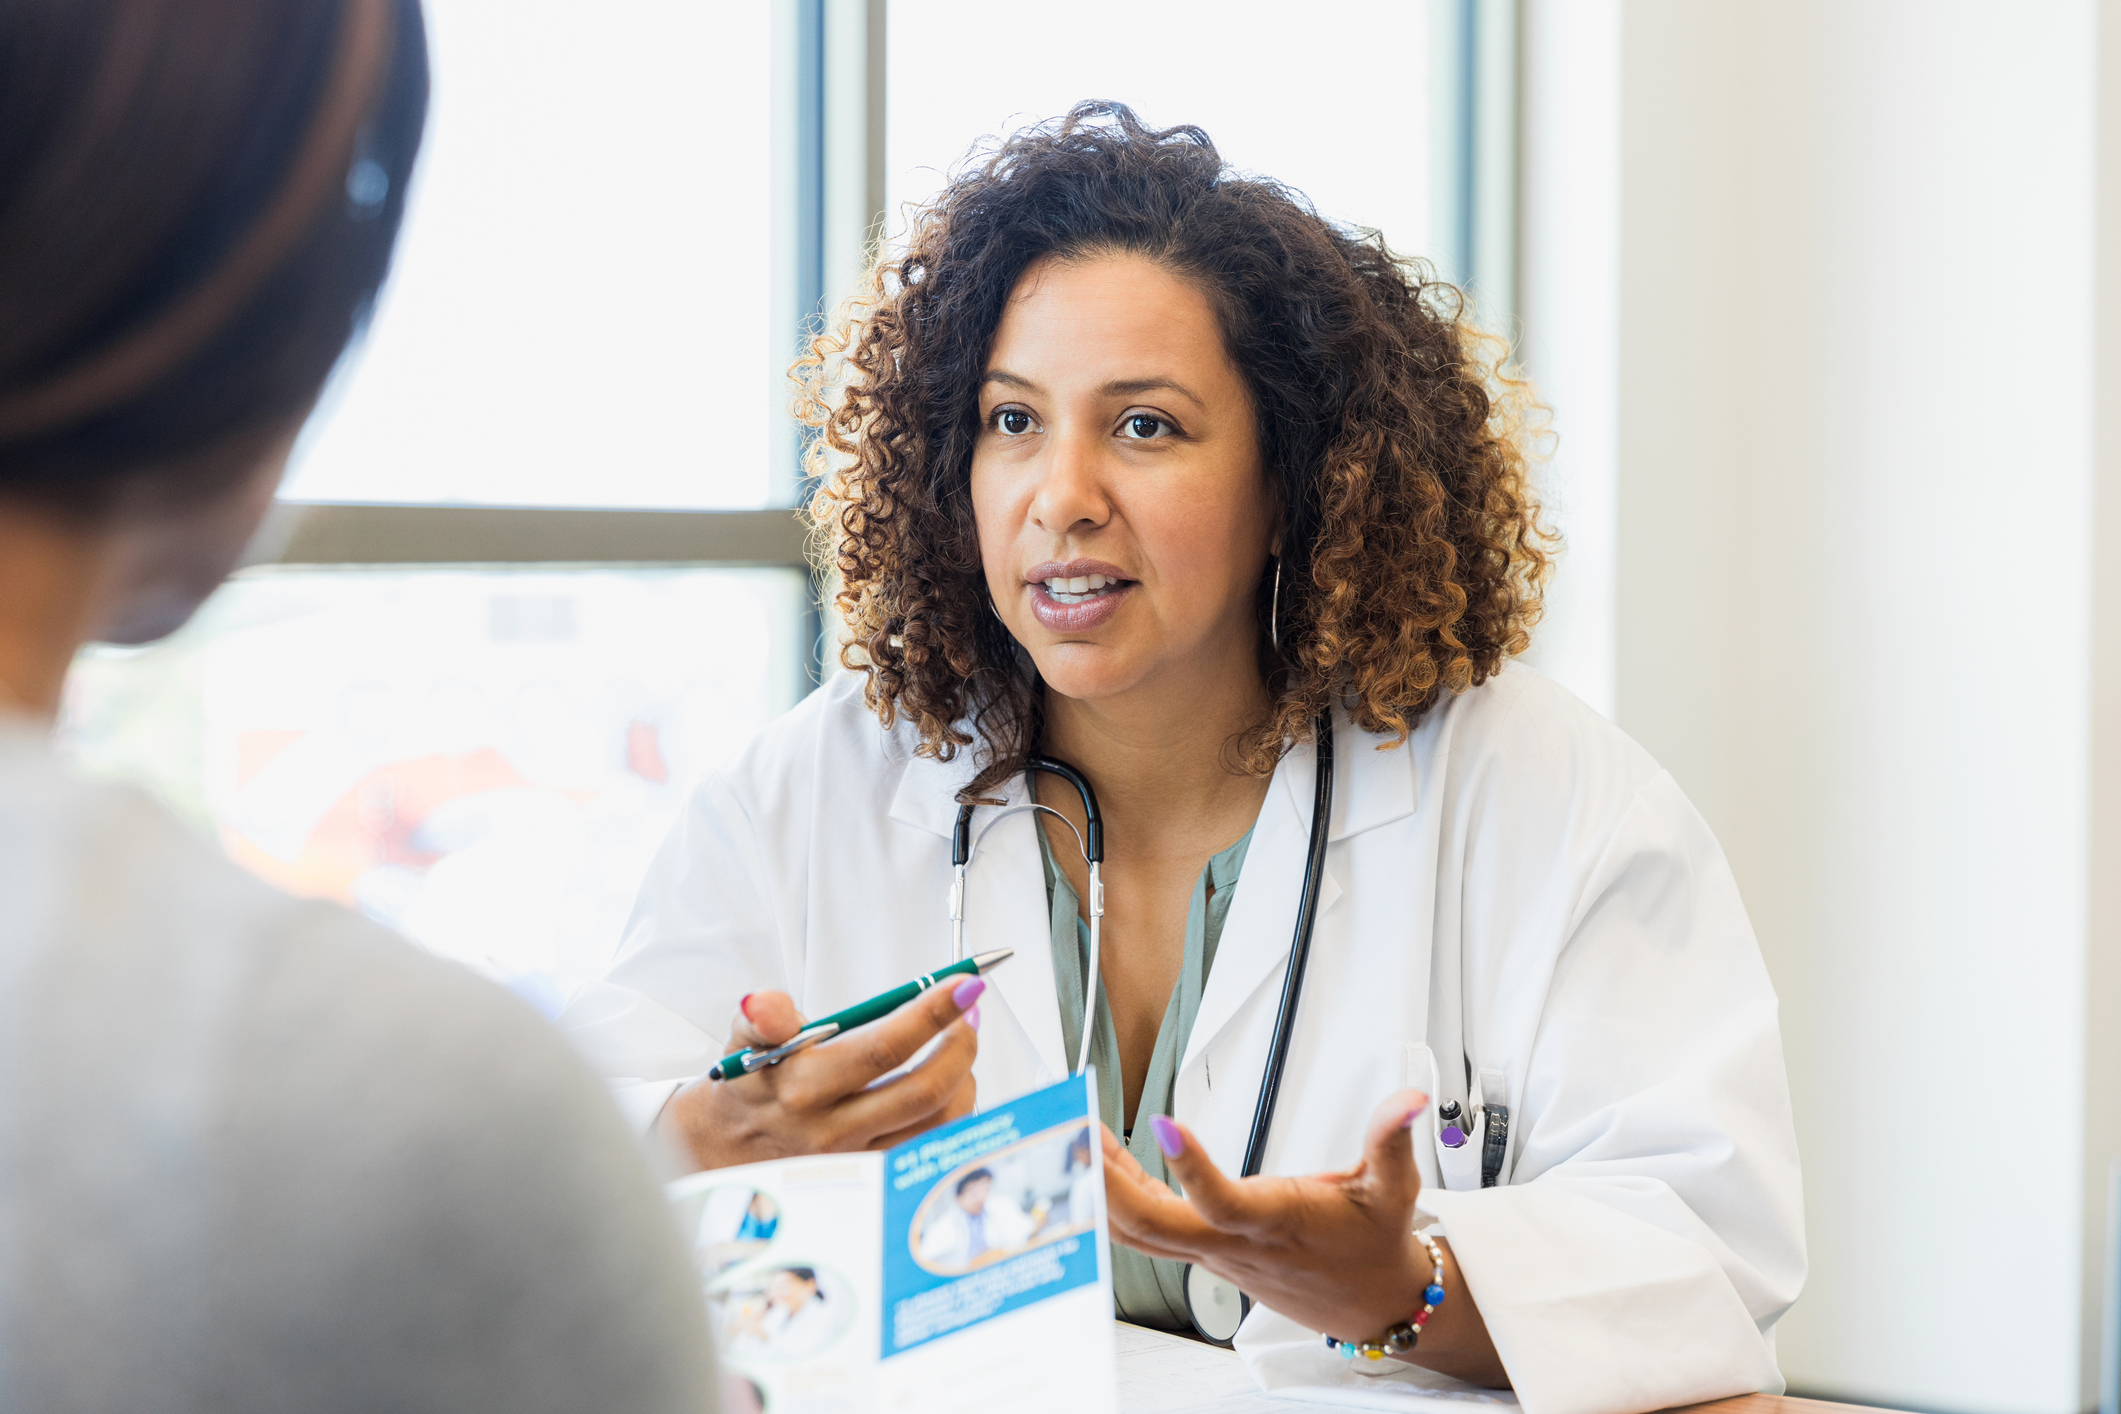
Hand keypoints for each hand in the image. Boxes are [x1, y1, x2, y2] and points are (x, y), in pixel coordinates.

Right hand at [655, 980, 981, 1171]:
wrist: (725, 1151)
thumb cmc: (750, 1087)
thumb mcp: (745, 1042)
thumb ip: (760, 1017)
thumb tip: (763, 1003)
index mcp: (804, 1087)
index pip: (884, 1048)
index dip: (931, 1014)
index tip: (964, 985)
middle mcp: (834, 1130)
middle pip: (924, 1091)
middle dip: (960, 1044)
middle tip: (967, 1010)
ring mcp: (858, 1160)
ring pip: (938, 1126)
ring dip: (964, 1079)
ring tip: (958, 1045)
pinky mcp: (873, 1180)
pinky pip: (932, 1150)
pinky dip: (954, 1113)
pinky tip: (952, 1085)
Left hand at [1101, 1087, 1506, 1388]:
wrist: (1372, 1303)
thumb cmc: (1373, 1245)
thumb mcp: (1392, 1189)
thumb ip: (1391, 1139)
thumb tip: (1407, 1099)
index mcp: (1276, 1223)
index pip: (1224, 1204)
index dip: (1193, 1169)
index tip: (1165, 1125)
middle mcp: (1234, 1242)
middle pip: (1152, 1226)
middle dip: (1106, 1183)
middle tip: (1076, 1129)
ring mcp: (1213, 1250)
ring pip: (1139, 1230)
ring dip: (1101, 1187)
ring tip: (1075, 1134)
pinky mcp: (1206, 1249)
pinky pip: (1149, 1227)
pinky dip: (1120, 1192)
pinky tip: (1104, 1160)